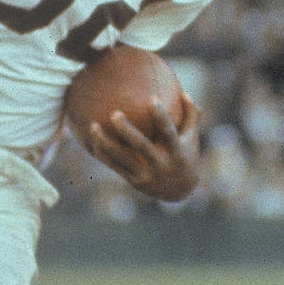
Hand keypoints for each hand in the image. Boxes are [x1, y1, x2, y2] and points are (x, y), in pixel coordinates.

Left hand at [84, 92, 200, 200]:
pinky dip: (103, 154)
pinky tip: (92, 140)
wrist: (179, 191)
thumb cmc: (185, 155)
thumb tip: (184, 92)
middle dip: (127, 131)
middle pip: (141, 146)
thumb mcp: (191, 137)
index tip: (152, 99)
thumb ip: (191, 115)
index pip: (168, 132)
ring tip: (93, 126)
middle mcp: (161, 164)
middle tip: (114, 113)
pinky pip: (115, 166)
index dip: (161, 117)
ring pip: (123, 158)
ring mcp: (146, 174)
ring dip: (106, 143)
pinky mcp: (134, 181)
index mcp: (176, 152)